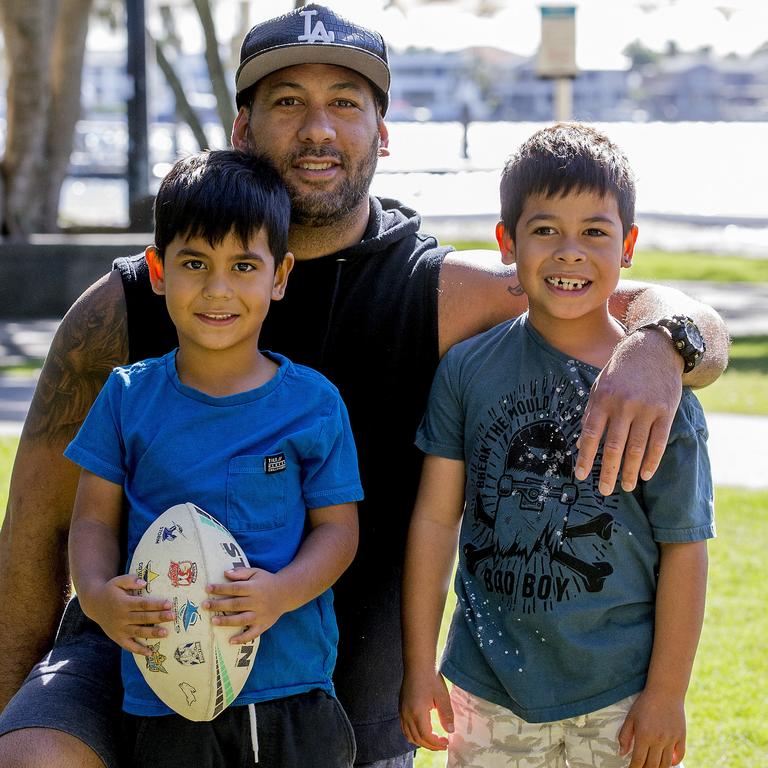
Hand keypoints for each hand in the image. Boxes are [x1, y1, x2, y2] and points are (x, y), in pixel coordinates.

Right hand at [82, 575, 173, 655]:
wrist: (94, 604)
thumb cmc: (110, 591)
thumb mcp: (118, 581)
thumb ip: (130, 580)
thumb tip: (144, 583)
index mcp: (123, 603)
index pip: (143, 604)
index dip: (156, 604)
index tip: (169, 604)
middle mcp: (121, 617)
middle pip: (143, 618)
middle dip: (159, 617)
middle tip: (172, 616)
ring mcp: (119, 629)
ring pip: (138, 632)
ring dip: (152, 633)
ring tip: (166, 632)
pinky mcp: (117, 638)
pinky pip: (129, 646)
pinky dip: (139, 650)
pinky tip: (150, 653)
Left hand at [203, 567, 284, 643]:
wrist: (286, 592)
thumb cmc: (267, 581)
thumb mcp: (256, 572)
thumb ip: (241, 572)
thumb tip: (225, 573)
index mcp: (254, 588)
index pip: (235, 588)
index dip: (221, 588)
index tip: (208, 588)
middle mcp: (256, 602)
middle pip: (235, 604)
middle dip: (219, 605)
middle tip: (205, 605)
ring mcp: (260, 615)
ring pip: (241, 619)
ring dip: (227, 621)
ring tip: (213, 621)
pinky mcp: (263, 625)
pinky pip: (252, 634)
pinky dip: (242, 638)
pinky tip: (231, 640)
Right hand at [399, 667, 453, 750]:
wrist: (417, 662)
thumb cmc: (430, 677)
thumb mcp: (442, 696)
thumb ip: (446, 715)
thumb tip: (450, 731)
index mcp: (417, 713)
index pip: (426, 736)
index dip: (436, 743)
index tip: (446, 742)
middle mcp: (407, 714)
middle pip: (417, 738)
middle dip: (430, 745)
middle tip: (442, 745)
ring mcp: (402, 710)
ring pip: (408, 734)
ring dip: (420, 741)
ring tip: (432, 740)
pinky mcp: (401, 706)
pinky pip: (404, 727)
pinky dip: (413, 734)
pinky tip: (422, 730)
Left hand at [575, 329, 682, 494]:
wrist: (653, 349)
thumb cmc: (621, 371)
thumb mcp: (599, 386)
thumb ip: (591, 414)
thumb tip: (579, 444)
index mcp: (603, 399)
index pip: (591, 434)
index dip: (585, 457)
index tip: (581, 475)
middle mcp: (624, 405)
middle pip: (614, 446)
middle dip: (608, 471)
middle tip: (604, 491)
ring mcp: (646, 408)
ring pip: (637, 448)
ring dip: (630, 471)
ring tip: (625, 487)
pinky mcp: (666, 411)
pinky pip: (659, 442)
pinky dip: (652, 461)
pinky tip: (645, 475)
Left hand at [618, 690, 685, 767]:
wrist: (665, 691)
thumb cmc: (645, 703)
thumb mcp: (631, 717)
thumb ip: (625, 736)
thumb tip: (622, 753)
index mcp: (644, 735)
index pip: (638, 761)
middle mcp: (658, 740)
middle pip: (652, 766)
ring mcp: (671, 739)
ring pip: (666, 764)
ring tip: (652, 767)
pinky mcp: (681, 737)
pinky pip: (679, 756)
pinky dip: (673, 762)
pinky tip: (667, 762)